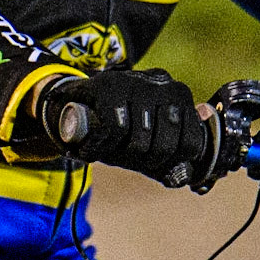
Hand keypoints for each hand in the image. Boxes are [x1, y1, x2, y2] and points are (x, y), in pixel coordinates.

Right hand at [38, 68, 205, 184]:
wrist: (67, 106)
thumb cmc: (115, 129)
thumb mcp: (146, 145)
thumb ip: (169, 160)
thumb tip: (186, 178)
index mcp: (179, 96)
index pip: (192, 142)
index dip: (170, 162)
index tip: (150, 162)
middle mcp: (162, 82)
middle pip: (167, 144)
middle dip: (144, 161)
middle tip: (126, 158)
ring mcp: (136, 81)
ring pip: (141, 138)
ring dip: (119, 155)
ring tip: (106, 149)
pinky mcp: (108, 85)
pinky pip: (115, 129)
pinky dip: (101, 147)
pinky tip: (91, 147)